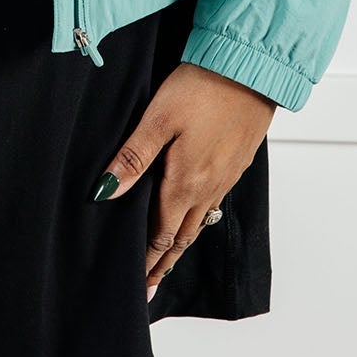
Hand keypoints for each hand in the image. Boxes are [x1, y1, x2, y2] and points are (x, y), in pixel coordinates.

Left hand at [94, 62, 275, 298]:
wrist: (251, 69)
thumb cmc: (201, 88)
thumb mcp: (157, 118)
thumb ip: (133, 157)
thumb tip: (105, 192)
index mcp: (185, 182)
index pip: (162, 234)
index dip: (148, 261)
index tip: (138, 286)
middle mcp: (208, 187)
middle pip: (182, 236)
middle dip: (163, 262)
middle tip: (149, 286)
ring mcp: (226, 176)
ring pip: (200, 220)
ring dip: (182, 243)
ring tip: (167, 259)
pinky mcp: (237, 162)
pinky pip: (214, 201)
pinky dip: (198, 218)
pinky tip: (193, 213)